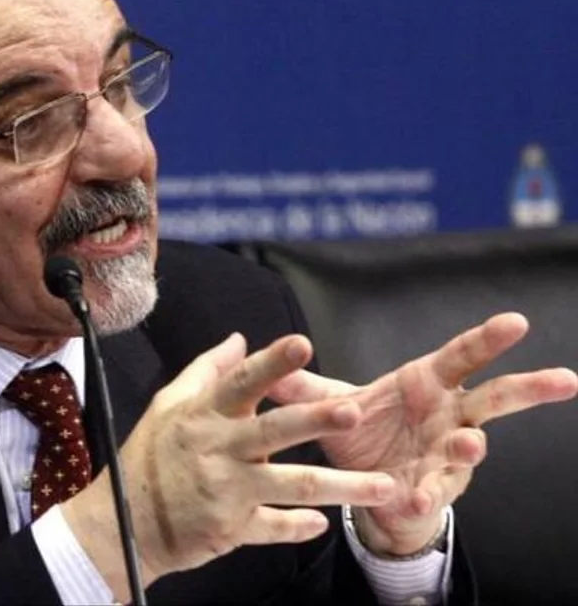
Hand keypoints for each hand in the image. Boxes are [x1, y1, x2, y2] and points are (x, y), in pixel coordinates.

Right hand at [62, 332, 395, 600]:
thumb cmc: (149, 457)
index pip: (241, 382)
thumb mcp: (168, 406)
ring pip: (292, 486)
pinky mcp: (231, 528)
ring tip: (385, 487)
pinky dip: (299, 527)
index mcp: (204, 415)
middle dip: (316, 421)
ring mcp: (226, 491)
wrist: (124, 522)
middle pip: (274, 431)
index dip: (272, 363)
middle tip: (355, 413)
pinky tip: (324, 524)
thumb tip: (239, 340)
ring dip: (343, 488)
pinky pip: (275, 528)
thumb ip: (206, 371)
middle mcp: (217, 450)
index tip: (303, 344)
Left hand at [267, 313, 577, 554]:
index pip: (460, 356)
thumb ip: (303, 381)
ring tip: (469, 444)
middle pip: (494, 398)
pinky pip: (434, 491)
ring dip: (470, 446)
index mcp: (426, 385)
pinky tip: (417, 495)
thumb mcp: (334, 404)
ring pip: (472, 448)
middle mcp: (447, 417)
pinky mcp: (433, 490)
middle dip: (528, 388)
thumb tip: (269, 354)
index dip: (486, 339)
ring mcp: (446, 456)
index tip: (516, 322)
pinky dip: (427, 494)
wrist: (364, 488)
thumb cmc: (362, 435)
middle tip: (564, 379)